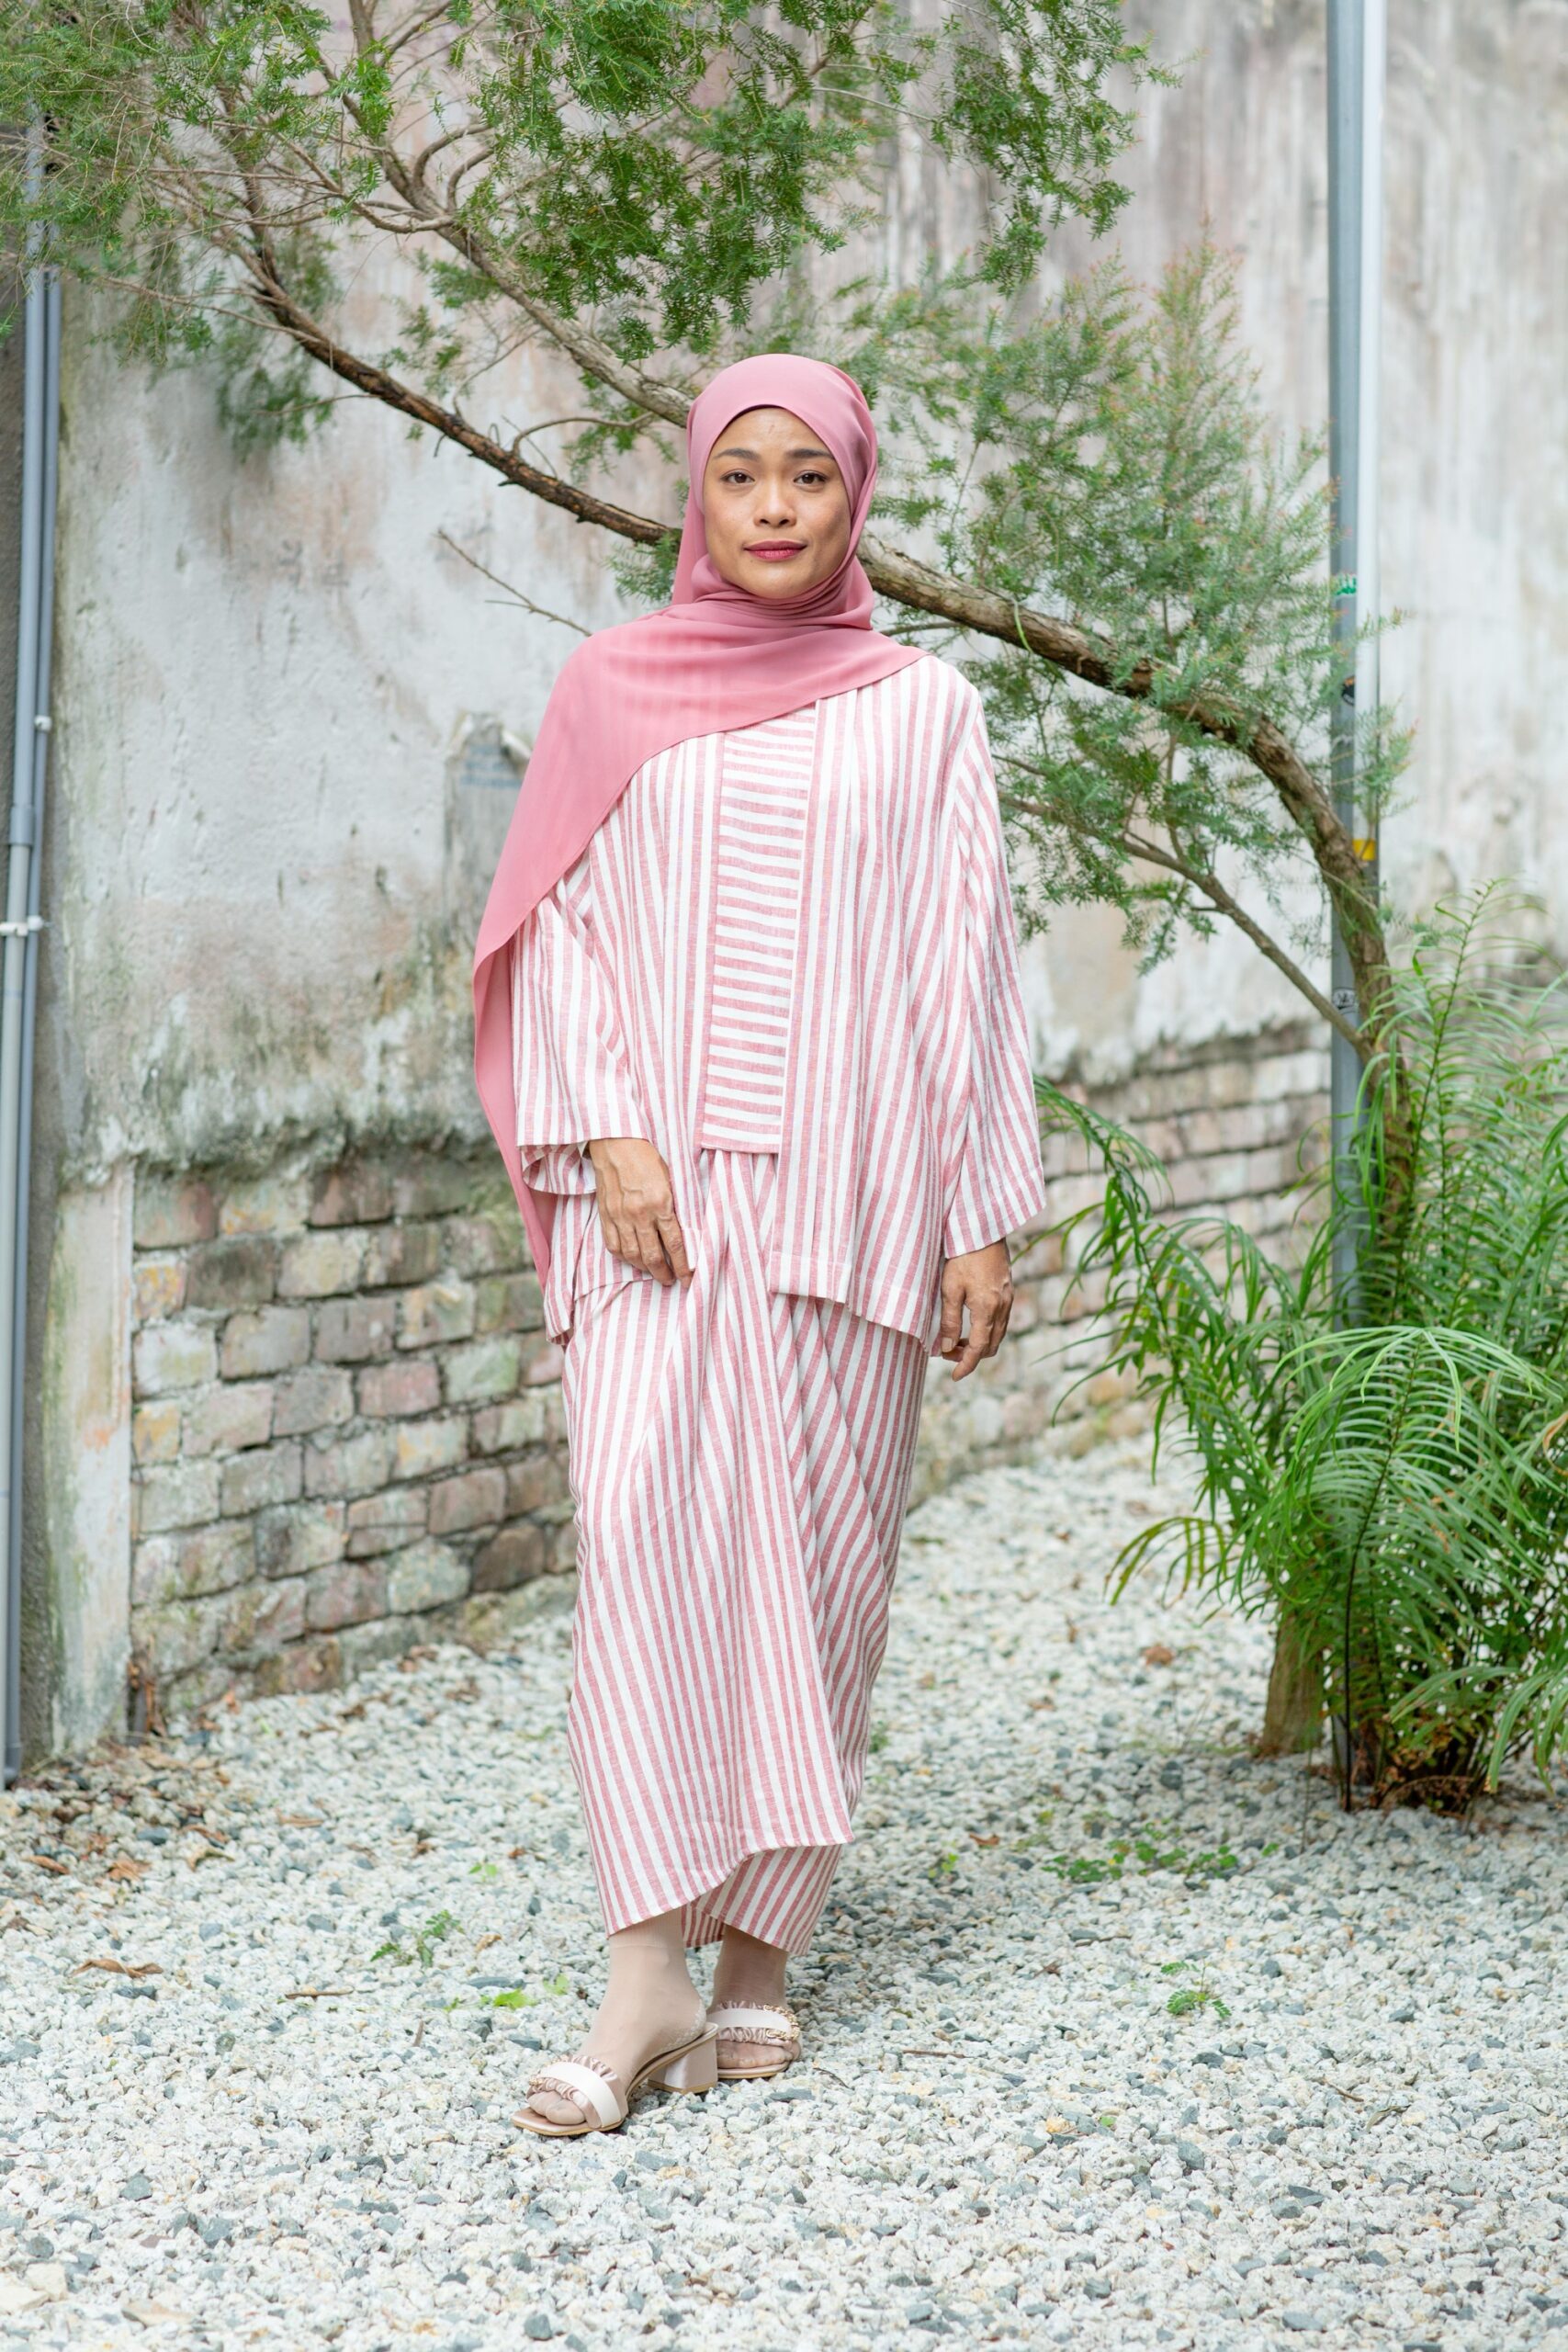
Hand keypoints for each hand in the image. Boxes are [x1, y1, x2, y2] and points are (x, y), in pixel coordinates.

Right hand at [586, 1137, 691, 1285]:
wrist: (615, 1142)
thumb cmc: (646, 1156)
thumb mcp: (669, 1179)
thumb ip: (673, 1206)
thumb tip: (681, 1231)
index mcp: (660, 1203)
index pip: (675, 1244)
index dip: (683, 1266)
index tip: (688, 1278)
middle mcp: (639, 1214)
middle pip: (653, 1256)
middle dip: (664, 1273)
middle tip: (670, 1281)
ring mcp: (620, 1216)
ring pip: (632, 1255)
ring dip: (645, 1269)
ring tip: (654, 1273)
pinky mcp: (606, 1215)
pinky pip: (613, 1245)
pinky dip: (623, 1257)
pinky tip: (632, 1259)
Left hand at [938, 1241, 1013, 1380]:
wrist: (983, 1227)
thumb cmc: (962, 1255)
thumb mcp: (950, 1289)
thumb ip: (950, 1321)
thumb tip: (948, 1348)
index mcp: (987, 1309)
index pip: (979, 1349)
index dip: (966, 1366)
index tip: (955, 1377)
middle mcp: (1003, 1307)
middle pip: (991, 1345)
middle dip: (971, 1355)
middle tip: (948, 1352)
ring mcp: (1008, 1298)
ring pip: (998, 1334)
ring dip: (980, 1343)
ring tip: (957, 1339)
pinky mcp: (1009, 1290)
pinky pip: (1001, 1320)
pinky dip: (987, 1330)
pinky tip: (971, 1322)